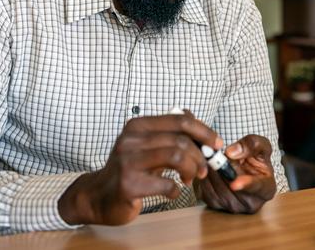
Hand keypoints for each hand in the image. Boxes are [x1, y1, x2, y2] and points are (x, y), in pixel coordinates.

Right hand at [58, 112, 221, 225]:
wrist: (98, 196)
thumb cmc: (128, 169)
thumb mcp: (145, 144)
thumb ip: (168, 132)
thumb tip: (194, 119)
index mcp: (138, 126)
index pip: (180, 119)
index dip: (204, 131)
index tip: (216, 144)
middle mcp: (131, 140)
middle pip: (181, 140)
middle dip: (200, 156)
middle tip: (204, 169)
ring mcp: (128, 162)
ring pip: (176, 157)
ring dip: (191, 170)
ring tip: (190, 178)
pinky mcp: (129, 185)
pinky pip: (167, 184)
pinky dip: (176, 190)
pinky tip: (172, 192)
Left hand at [196, 134, 276, 213]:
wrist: (245, 168)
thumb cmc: (256, 158)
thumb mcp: (261, 145)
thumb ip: (251, 144)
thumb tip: (231, 153)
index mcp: (267, 188)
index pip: (257, 187)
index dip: (246, 184)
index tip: (234, 183)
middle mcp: (252, 203)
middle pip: (232, 187)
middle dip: (222, 169)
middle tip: (216, 154)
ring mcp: (234, 207)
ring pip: (217, 189)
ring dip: (212, 172)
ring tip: (214, 159)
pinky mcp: (217, 206)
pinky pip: (206, 191)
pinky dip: (205, 178)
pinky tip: (209, 168)